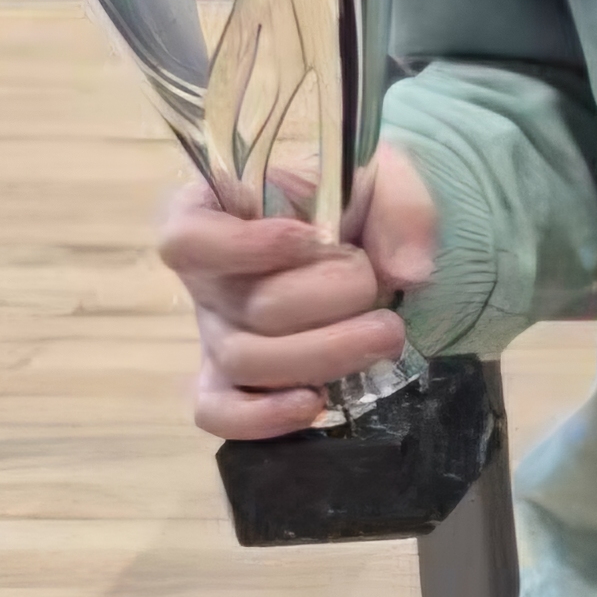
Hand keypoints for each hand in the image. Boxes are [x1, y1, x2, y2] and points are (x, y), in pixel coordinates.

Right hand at [157, 144, 441, 441]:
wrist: (372, 239)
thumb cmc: (360, 201)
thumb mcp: (387, 178)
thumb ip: (402, 209)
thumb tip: (408, 274)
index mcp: (220, 214)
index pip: (188, 237)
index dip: (242, 245)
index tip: (310, 238)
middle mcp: (207, 280)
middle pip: (244, 307)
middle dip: (328, 299)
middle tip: (380, 287)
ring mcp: (216, 334)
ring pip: (244, 362)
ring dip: (324, 354)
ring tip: (386, 335)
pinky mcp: (233, 382)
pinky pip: (220, 413)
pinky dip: (262, 418)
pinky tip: (316, 404)